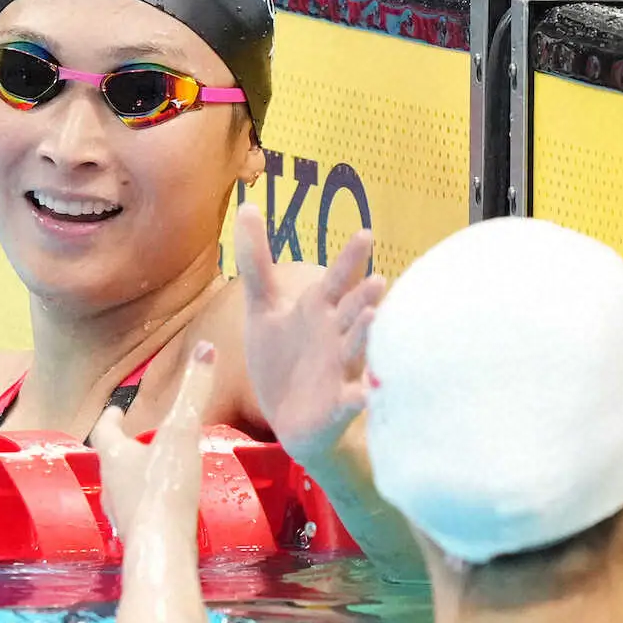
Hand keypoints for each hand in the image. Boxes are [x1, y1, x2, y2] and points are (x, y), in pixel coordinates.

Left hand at [93, 341, 216, 542]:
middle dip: (121, 448)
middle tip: (134, 440)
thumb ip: (194, 390)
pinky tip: (164, 512)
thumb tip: (205, 347)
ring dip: (132, 479)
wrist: (161, 548)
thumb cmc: (166, 487)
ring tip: (151, 474)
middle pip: (111, 460)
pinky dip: (147, 507)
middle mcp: (110, 484)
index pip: (105, 429)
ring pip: (121, 489)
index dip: (110, 417)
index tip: (114, 410)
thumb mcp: (183, 431)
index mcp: (115, 455)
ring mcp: (121, 514)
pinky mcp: (137, 538)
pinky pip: (139, 516)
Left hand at [235, 203, 384, 469]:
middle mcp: (336, 335)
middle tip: (377, 280)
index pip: (336, 280)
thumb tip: (246, 206)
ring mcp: (340, 370)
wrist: (288, 417)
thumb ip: (256, 261)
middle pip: (352, 312)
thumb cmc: (282, 357)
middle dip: (364, 298)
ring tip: (372, 319)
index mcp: (319, 310)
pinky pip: (350, 399)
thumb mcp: (262, 308)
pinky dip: (358, 395)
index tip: (364, 233)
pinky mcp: (337, 405)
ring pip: (356, 349)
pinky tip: (365, 392)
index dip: (349, 259)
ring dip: (364, 336)